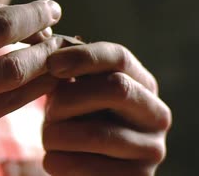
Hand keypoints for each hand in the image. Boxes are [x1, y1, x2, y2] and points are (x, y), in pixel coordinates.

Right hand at [0, 0, 63, 174]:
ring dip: (43, 56)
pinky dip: (34, 88)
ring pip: (11, 70)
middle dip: (35, 17)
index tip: (31, 9)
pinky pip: (8, 104)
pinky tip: (47, 79)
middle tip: (54, 12)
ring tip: (58, 49)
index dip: (10, 7)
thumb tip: (4, 18)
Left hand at [43, 42, 171, 175]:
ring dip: (57, 133)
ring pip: (97, 133)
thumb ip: (64, 66)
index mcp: (142, 83)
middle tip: (48, 110)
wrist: (85, 169)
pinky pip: (86, 167)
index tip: (51, 63)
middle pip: (115, 88)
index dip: (83, 56)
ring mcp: (152, 150)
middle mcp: (157, 115)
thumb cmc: (73, 120)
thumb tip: (41, 36)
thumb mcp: (71, 90)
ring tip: (49, 135)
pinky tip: (54, 158)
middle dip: (69, 98)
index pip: (119, 56)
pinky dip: (57, 161)